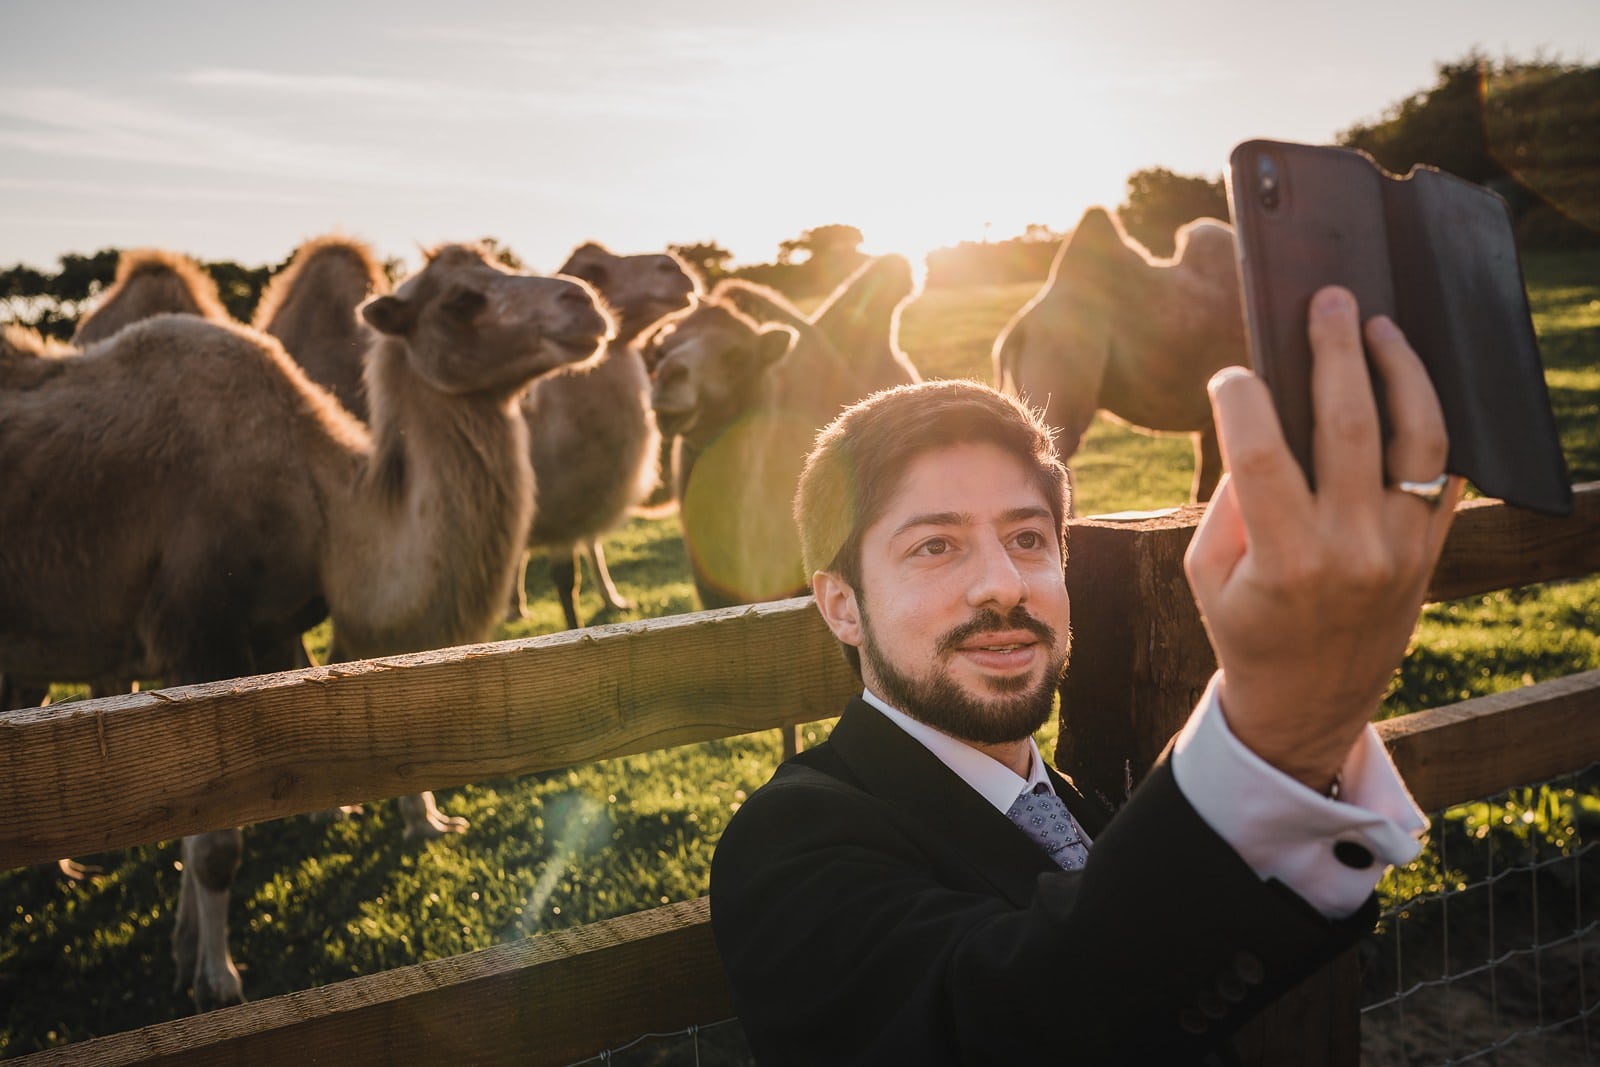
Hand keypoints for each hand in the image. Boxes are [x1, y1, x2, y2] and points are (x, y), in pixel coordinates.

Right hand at [1184, 286, 1461, 791]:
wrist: (1309, 703)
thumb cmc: (1245, 628)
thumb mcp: (1207, 572)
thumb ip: (1230, 496)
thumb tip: (1259, 419)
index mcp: (1283, 559)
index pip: (1259, 452)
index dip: (1240, 398)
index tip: (1230, 375)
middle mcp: (1351, 549)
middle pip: (1348, 424)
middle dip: (1334, 350)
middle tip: (1327, 299)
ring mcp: (1401, 548)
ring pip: (1416, 437)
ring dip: (1399, 370)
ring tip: (1379, 327)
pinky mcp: (1430, 550)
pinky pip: (1446, 471)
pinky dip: (1433, 420)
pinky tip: (1412, 384)